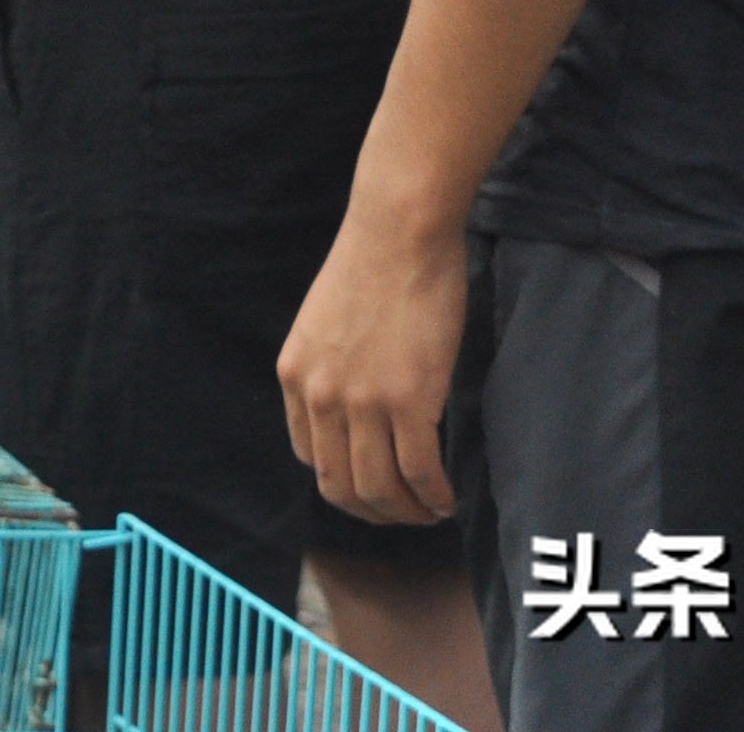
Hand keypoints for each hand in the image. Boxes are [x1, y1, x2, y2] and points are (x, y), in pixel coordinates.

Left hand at [278, 209, 467, 524]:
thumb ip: (331, 368)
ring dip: (407, 513)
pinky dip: (435, 497)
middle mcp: (320, 395)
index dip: (343, 481)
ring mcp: (362, 402)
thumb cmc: (374, 265)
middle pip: (339, 486)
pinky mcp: (408, 400)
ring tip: (431, 511)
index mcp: (295, 376)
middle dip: (374, 512)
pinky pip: (419, 472)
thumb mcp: (324, 322)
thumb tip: (356, 407)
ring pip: (379, 489)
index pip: (309, 457)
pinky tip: (448, 499)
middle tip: (405, 513)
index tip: (373, 484)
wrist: (399, 230)